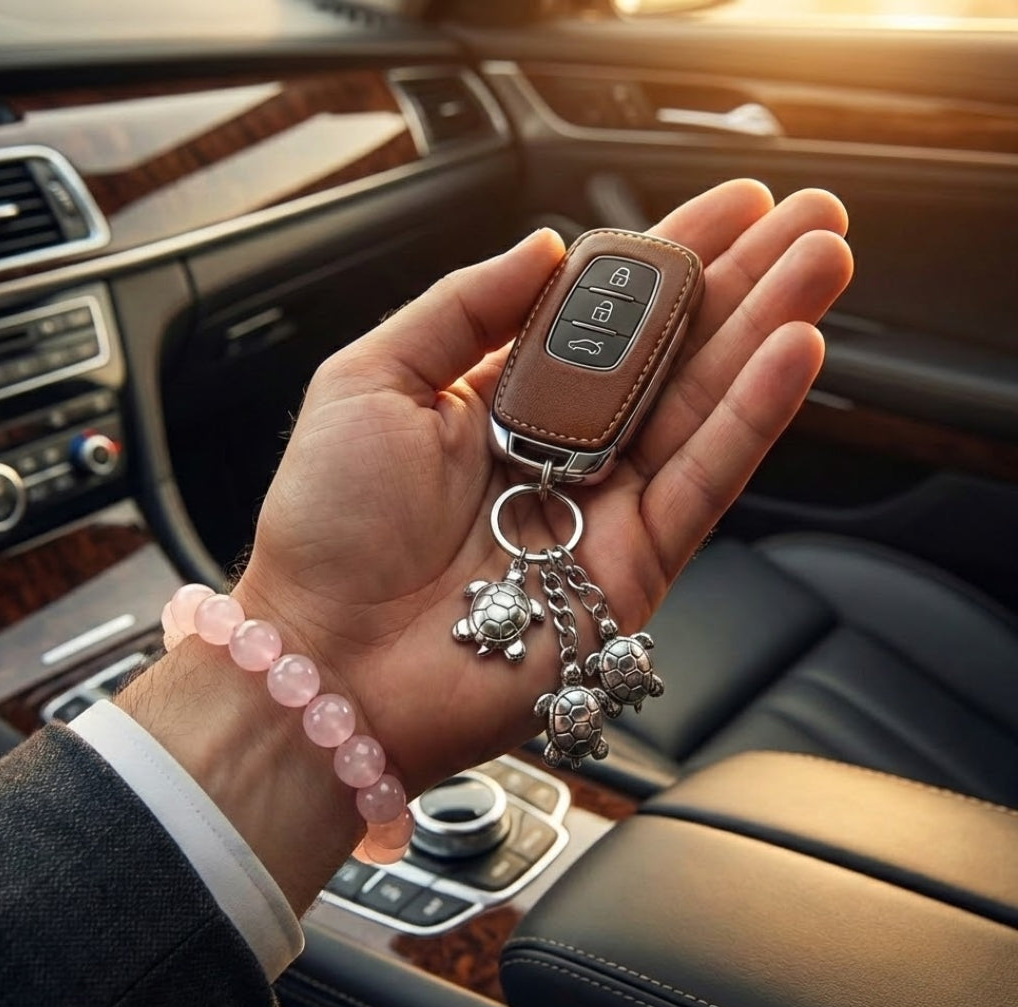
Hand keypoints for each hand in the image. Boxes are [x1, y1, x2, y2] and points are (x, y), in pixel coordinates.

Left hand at [235, 179, 853, 793]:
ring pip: (702, 408)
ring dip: (768, 333)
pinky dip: (751, 419)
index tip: (730, 203)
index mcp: (503, 403)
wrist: (329, 658)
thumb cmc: (328, 527)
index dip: (667, 258)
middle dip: (743, 283)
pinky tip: (792, 353)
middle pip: (671, 355)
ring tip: (823, 263)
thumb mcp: (371, 379)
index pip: (604, 316)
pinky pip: (701, 482)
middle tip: (811, 220)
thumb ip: (462, 308)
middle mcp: (563, 453)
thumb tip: (544, 245)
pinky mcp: (632, 569)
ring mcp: (604, 511)